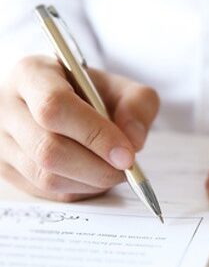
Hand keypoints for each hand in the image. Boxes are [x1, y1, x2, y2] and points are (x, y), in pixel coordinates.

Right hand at [0, 55, 158, 201]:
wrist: (66, 101)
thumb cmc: (91, 93)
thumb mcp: (121, 86)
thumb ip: (137, 105)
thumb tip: (133, 142)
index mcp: (32, 74)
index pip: (54, 107)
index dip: (94, 134)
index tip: (127, 155)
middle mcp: (7, 107)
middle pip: (48, 149)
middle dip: (97, 167)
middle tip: (127, 168)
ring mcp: (2, 142)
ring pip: (45, 177)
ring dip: (90, 182)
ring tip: (113, 170)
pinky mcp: (6, 169)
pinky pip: (45, 192)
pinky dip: (79, 190)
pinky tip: (94, 176)